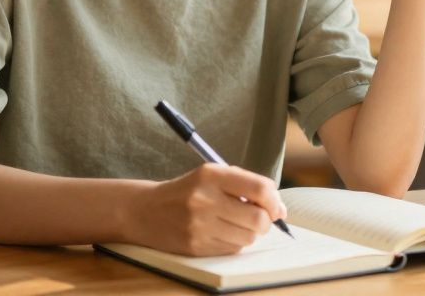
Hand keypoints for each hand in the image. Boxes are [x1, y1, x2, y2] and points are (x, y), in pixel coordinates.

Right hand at [125, 163, 286, 255]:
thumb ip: (245, 185)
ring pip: (248, 237)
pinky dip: (235, 242)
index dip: (275, 201)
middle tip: (259, 218)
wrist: (145, 211)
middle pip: (258, 218)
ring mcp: (199, 225)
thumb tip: (279, 208)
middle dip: (265, 221)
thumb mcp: (211, 175)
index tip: (276, 207)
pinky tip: (221, 232)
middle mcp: (205, 199)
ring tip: (235, 224)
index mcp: (211, 175)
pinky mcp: (195, 246)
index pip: (259, 188)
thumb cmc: (186, 191)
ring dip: (250, 233)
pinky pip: (233, 249)